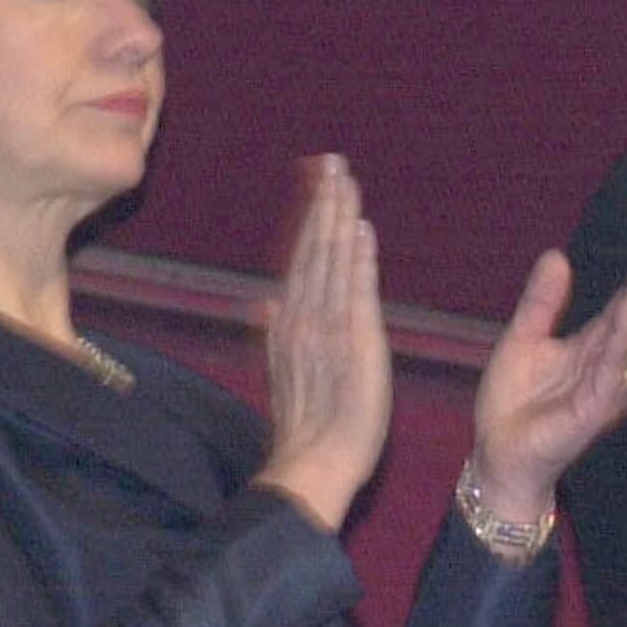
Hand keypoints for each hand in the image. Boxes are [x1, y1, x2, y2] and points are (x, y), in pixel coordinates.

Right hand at [252, 155, 392, 532]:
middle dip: (324, 203)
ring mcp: (327, 327)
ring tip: (346, 179)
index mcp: (289, 322)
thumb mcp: (282, 372)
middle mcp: (303, 317)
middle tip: (334, 162)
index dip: (312, 220)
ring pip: (332, 260)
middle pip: (314, 249)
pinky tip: (361, 227)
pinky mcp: (355, 342)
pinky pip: (356, 290)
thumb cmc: (305, 429)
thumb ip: (276, 332)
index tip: (321, 184)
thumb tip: (265, 300)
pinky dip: (358, 257)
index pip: (302, 260)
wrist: (312, 464)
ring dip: (339, 217)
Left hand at [464, 226, 626, 521]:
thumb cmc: (512, 405)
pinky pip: (612, 374)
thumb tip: (557, 255)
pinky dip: (620, 345)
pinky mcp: (594, 411)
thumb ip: (542, 303)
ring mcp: (605, 388)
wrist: (497, 455)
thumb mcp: (523, 339)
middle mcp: (607, 365)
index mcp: (591, 346)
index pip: (624, 302)